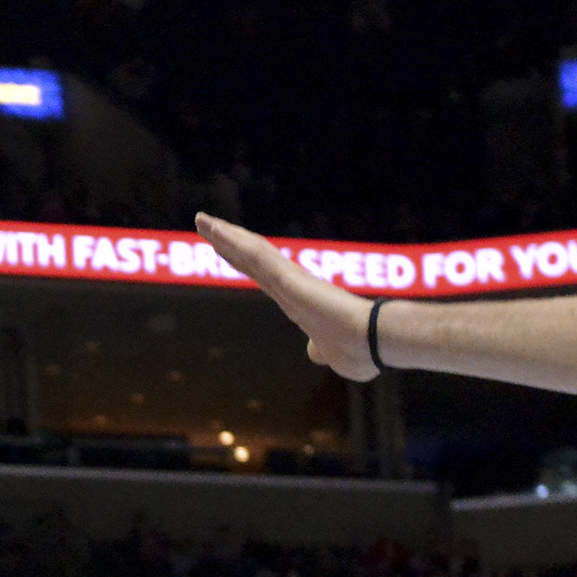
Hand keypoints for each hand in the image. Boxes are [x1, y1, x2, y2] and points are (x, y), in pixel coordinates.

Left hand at [194, 214, 378, 380]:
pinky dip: (235, 243)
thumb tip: (315, 353)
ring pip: (252, 252)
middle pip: (252, 258)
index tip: (226, 248)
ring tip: (202, 220)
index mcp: (298, 302)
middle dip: (228, 241)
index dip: (243, 261)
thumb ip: (320, 350)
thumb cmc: (359, 352)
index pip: (263, 275)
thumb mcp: (332, 355)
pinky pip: (257, 257)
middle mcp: (291, 286)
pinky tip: (216, 231)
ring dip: (225, 236)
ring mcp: (290, 280)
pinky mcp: (290, 280)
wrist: (374, 343)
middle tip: (205, 223)